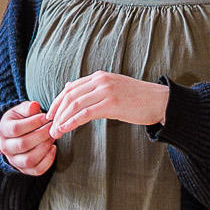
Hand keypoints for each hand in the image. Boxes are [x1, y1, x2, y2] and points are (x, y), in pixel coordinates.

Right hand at [0, 100, 56, 174]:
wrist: (17, 135)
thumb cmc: (21, 120)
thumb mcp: (21, 110)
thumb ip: (28, 108)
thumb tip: (34, 106)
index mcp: (3, 130)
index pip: (16, 129)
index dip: (33, 123)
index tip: (45, 117)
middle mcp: (5, 147)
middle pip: (23, 144)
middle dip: (42, 135)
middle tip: (52, 128)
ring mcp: (14, 160)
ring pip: (29, 160)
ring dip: (45, 148)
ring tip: (53, 137)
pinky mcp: (24, 170)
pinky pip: (37, 170)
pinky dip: (48, 161)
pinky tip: (53, 148)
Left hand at [46, 72, 170, 139]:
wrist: (160, 102)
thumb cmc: (138, 99)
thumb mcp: (113, 89)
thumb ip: (93, 89)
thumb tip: (69, 88)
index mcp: (100, 77)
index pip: (71, 88)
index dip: (58, 102)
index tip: (51, 115)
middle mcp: (101, 81)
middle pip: (69, 96)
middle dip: (56, 112)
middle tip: (48, 127)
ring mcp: (106, 91)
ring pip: (75, 104)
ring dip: (62, 119)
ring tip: (54, 132)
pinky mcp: (112, 103)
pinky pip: (85, 113)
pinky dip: (72, 122)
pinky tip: (65, 129)